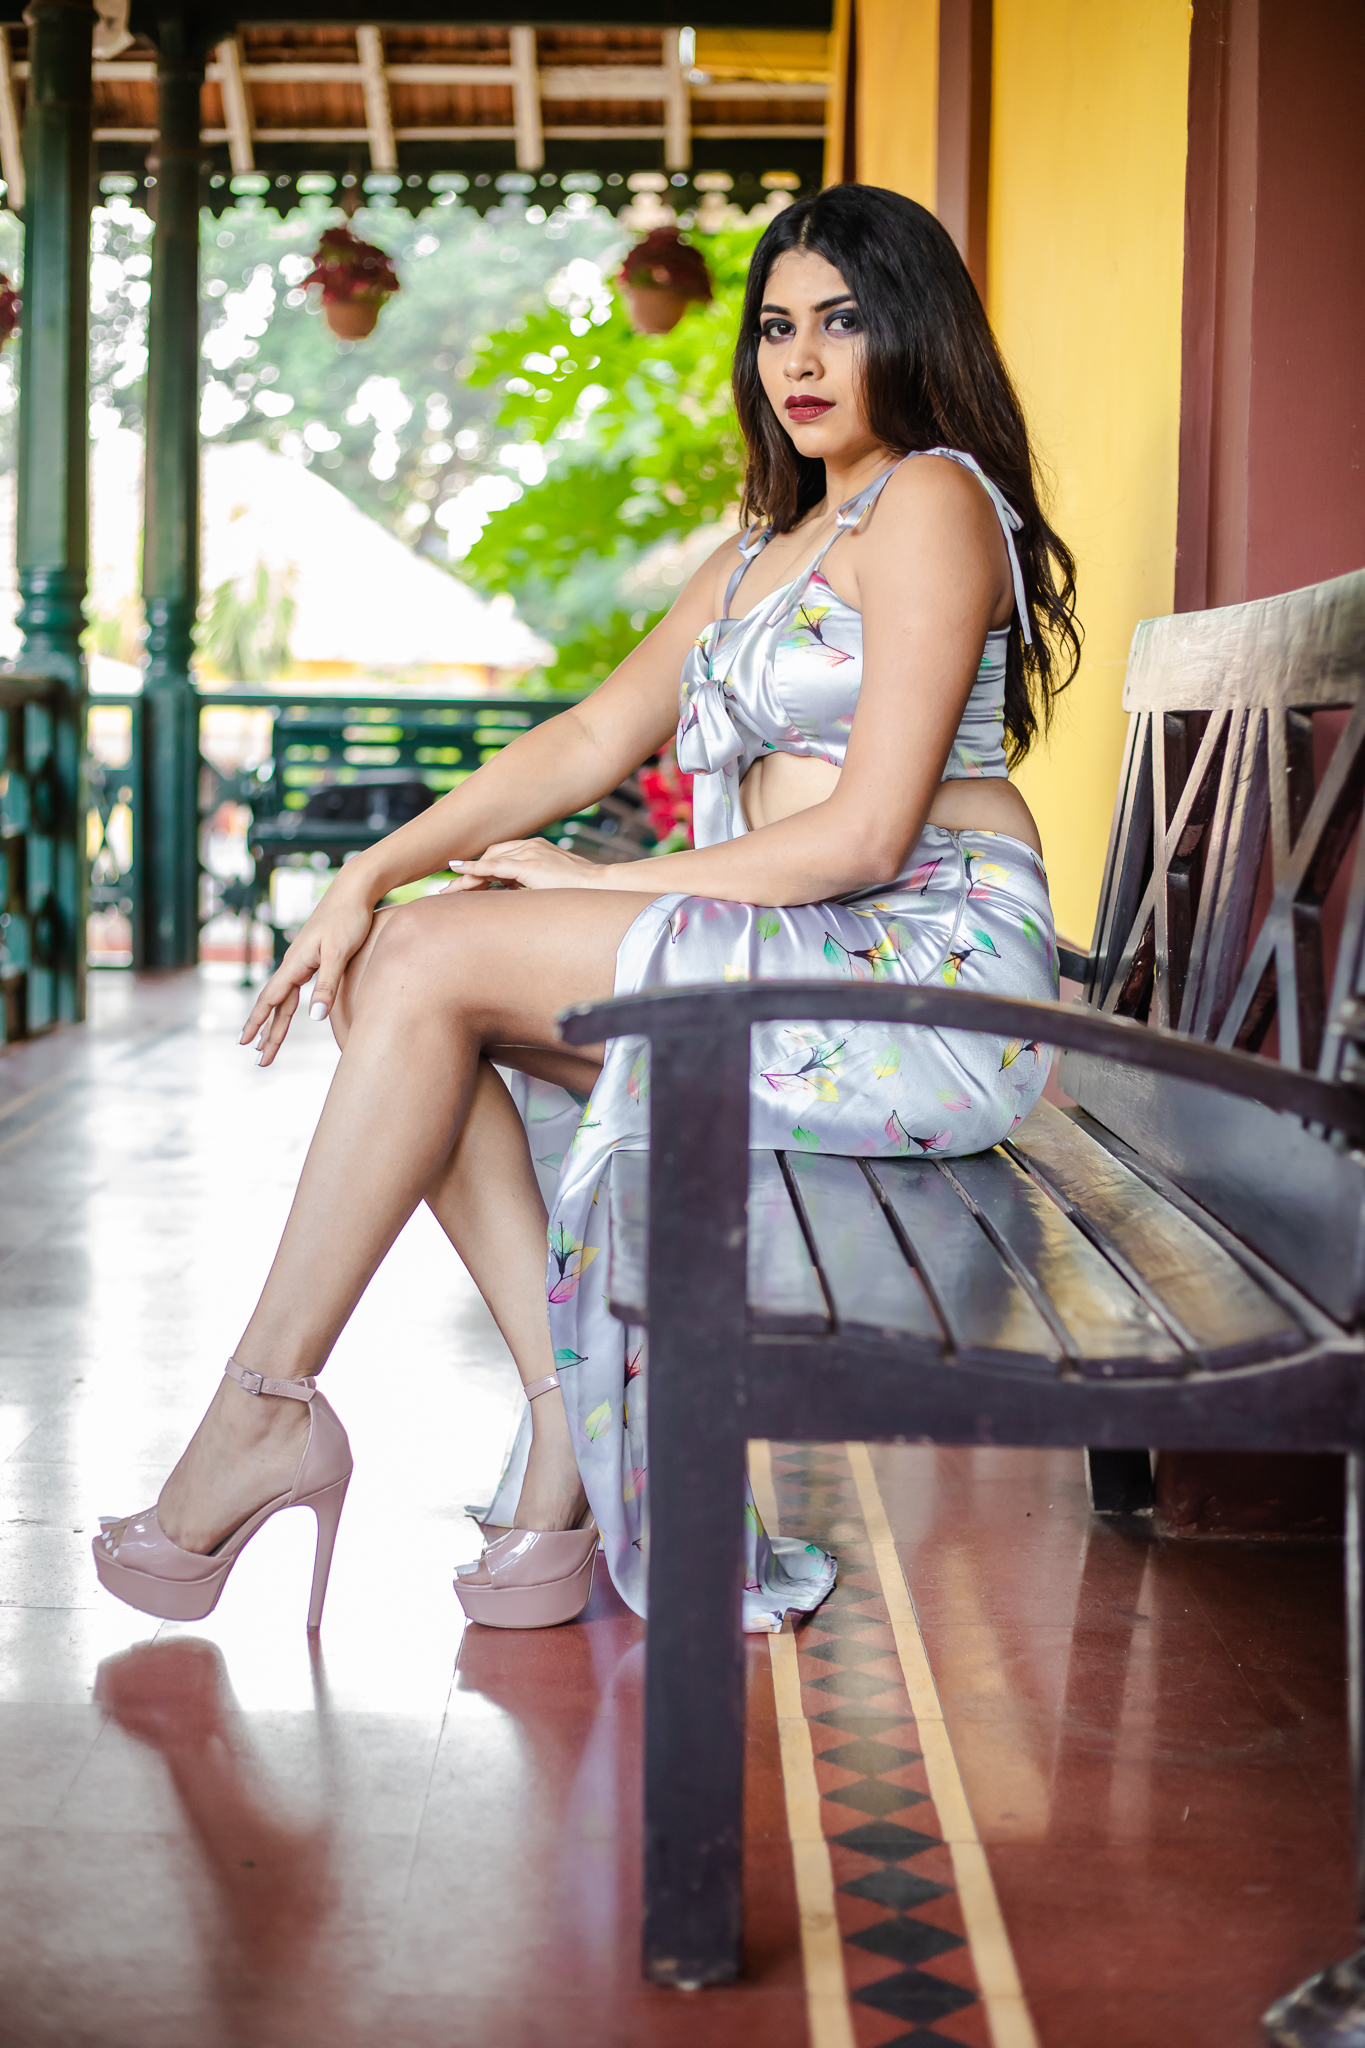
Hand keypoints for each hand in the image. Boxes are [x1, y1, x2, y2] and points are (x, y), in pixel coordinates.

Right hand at [240, 868, 377, 1066]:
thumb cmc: (348, 919)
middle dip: (266, 1033)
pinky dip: (288, 1007)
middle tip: (259, 1060)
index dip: (259, 1023)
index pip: (271, 1000)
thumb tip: (314, 1018)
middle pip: (275, 1005)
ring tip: (267, 1045)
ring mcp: (302, 962)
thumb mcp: (339, 953)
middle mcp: (293, 964)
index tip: (245, 1044)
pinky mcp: (313, 959)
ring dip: (276, 1023)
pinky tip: (288, 1014)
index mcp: (295, 964)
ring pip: (285, 999)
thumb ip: (327, 985)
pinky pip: (295, 989)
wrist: (353, 891)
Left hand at [442, 838, 606, 892]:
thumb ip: (534, 885)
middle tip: (451, 890)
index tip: (465, 881)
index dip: (482, 868)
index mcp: (537, 849)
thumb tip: (517, 895)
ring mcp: (529, 853)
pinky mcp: (528, 865)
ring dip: (468, 876)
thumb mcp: (554, 884)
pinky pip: (493, 867)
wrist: (601, 887)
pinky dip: (473, 869)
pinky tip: (458, 872)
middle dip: (470, 872)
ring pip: (489, 861)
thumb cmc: (583, 890)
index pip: (502, 856)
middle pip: (491, 856)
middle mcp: (530, 846)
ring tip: (449, 891)